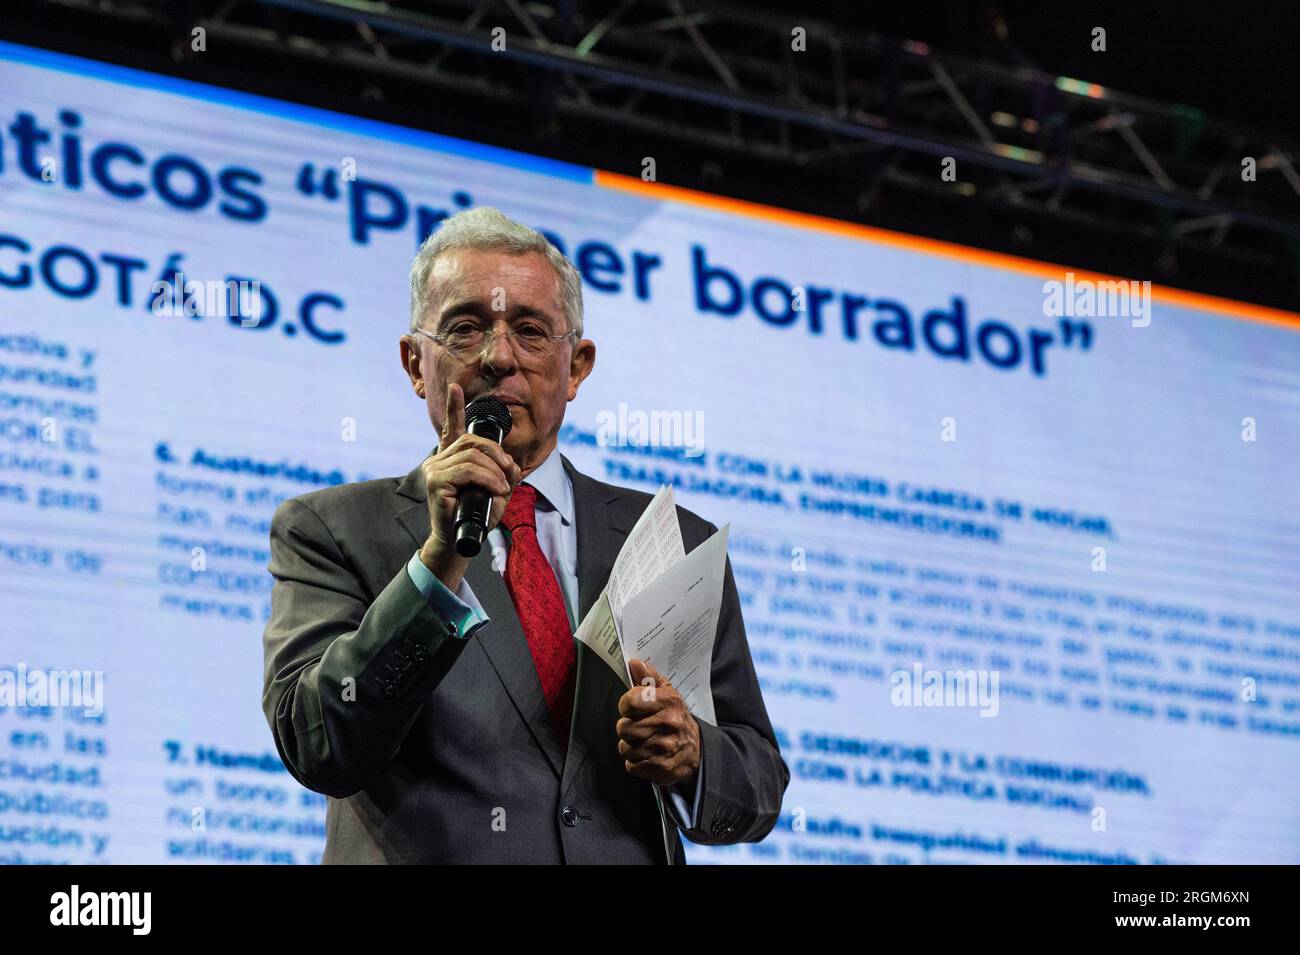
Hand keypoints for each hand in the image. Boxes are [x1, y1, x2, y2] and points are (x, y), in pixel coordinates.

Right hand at [418, 382, 520, 588]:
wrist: (458, 541)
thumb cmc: (475, 515)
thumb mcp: (494, 490)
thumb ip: (502, 472)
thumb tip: (510, 462)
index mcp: (449, 458)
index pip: (451, 428)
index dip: (454, 407)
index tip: (456, 389)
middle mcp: (438, 460)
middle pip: (472, 441)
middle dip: (497, 454)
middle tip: (508, 473)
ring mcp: (434, 470)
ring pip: (472, 456)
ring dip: (495, 471)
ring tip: (502, 488)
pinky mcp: (436, 482)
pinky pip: (468, 471)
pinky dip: (488, 479)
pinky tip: (496, 490)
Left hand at [616, 659, 700, 787]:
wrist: (697, 750)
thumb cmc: (676, 718)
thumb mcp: (668, 693)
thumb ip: (649, 677)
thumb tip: (634, 663)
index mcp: (668, 702)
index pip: (631, 700)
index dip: (626, 705)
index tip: (632, 708)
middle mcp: (668, 724)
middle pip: (624, 727)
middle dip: (628, 728)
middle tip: (641, 727)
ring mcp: (664, 748)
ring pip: (625, 748)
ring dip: (631, 746)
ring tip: (645, 742)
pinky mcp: (661, 768)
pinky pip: (631, 765)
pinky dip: (636, 762)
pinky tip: (648, 755)